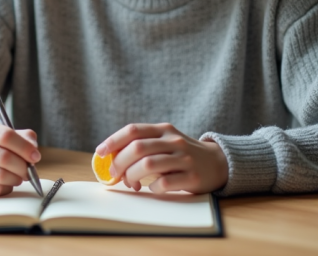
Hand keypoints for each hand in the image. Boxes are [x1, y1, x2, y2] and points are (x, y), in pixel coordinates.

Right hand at [0, 118, 39, 196]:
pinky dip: (6, 188)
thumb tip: (33, 154)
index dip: (25, 148)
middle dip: (22, 167)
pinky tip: (6, 183)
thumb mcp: (10, 135)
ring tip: (18, 177)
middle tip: (29, 171)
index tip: (36, 157)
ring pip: (0, 175)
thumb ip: (25, 139)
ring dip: (16, 178)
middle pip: (3, 157)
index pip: (6, 136)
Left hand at [96, 123, 227, 193]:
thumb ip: (143, 145)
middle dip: (120, 163)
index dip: (113, 141)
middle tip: (115, 174)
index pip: (133, 130)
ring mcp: (184, 158)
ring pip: (148, 165)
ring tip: (131, 184)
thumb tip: (111, 158)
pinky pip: (164, 183)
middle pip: (138, 148)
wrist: (217, 163)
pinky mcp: (192, 176)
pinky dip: (152, 187)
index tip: (100, 153)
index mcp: (163, 130)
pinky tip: (152, 188)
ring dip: (132, 176)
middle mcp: (173, 141)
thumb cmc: (182, 154)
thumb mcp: (165, 141)